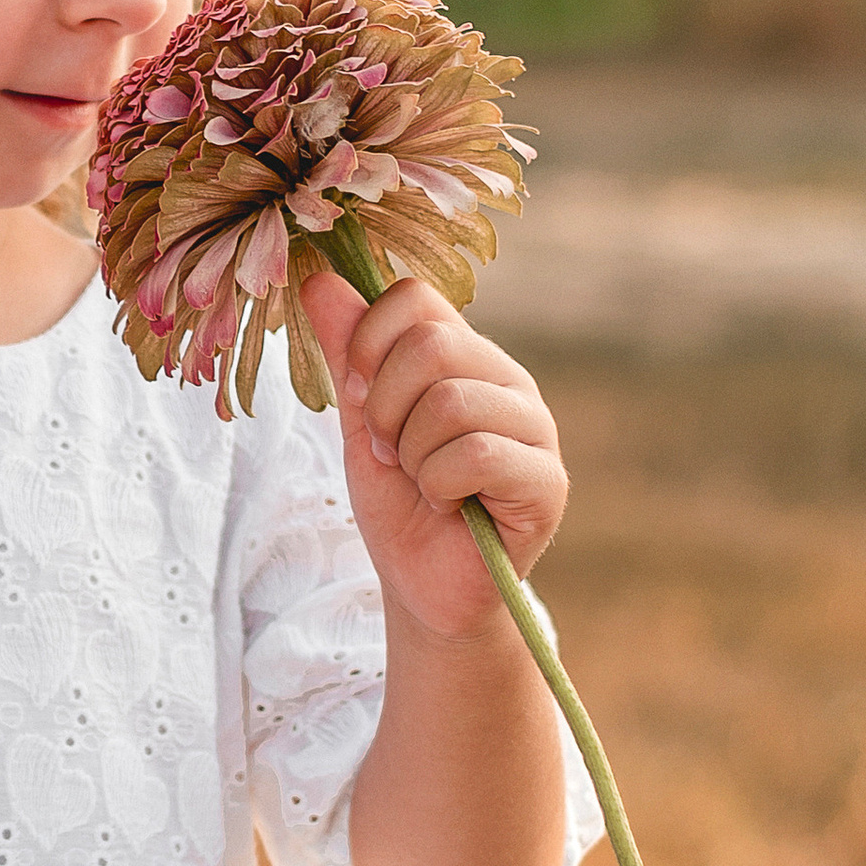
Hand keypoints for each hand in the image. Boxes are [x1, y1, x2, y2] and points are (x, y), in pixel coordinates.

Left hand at [304, 268, 566, 643]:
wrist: (422, 587)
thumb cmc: (398, 504)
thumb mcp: (358, 420)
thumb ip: (346, 352)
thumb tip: (318, 278)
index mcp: (466, 356)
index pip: (413, 299)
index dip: (366, 348)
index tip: (361, 404)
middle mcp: (507, 380)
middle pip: (429, 344)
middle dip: (384, 410)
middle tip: (394, 455)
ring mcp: (536, 428)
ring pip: (450, 402)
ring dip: (412, 456)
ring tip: (424, 485)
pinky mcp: (547, 481)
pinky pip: (476, 455)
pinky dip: (440, 487)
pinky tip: (452, 507)